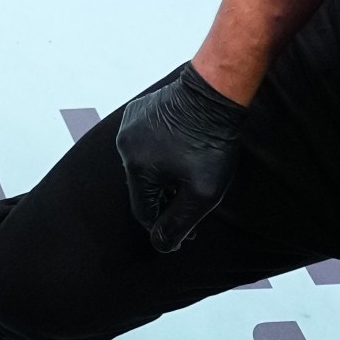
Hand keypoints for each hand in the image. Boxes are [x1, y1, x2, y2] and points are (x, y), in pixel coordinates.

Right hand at [115, 63, 247, 252]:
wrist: (214, 94)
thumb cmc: (211, 143)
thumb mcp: (203, 193)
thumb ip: (179, 223)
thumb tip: (161, 246)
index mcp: (135, 168)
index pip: (143, 210)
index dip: (164, 226)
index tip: (185, 235)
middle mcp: (124, 146)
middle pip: (142, 187)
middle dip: (165, 200)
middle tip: (191, 204)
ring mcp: (128, 125)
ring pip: (142, 164)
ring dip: (162, 176)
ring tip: (187, 177)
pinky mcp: (137, 111)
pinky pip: (143, 141)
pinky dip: (158, 152)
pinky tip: (179, 151)